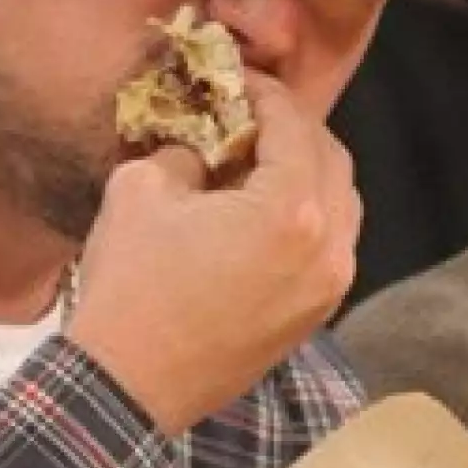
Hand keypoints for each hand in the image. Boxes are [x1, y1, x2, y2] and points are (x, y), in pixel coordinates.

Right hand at [68, 69, 360, 432]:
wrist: (127, 388)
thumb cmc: (130, 286)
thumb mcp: (142, 189)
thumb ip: (187, 151)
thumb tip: (205, 145)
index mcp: (293, 211)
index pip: (295, 124)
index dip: (263, 92)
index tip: (235, 80)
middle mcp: (330, 249)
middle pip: (332, 160)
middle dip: (293, 131)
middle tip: (246, 118)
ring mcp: (328, 289)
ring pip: (341, 206)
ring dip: (307, 175)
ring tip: (255, 166)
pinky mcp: (313, 318)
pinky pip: (329, 249)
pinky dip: (306, 220)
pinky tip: (260, 216)